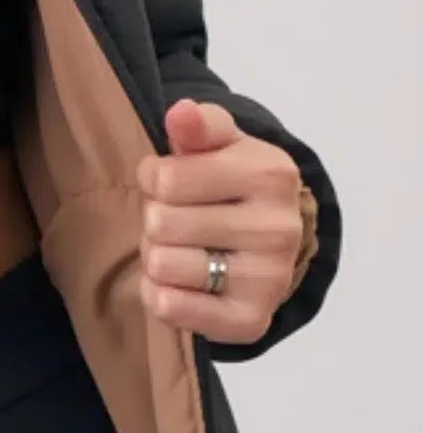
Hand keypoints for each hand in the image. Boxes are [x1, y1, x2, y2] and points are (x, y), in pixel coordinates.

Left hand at [135, 97, 305, 343]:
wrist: (272, 240)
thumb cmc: (231, 182)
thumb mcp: (219, 143)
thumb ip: (199, 125)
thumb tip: (182, 112)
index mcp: (270, 174)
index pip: (165, 178)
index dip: (153, 179)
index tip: (172, 182)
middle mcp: (278, 229)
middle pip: (160, 222)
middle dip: (156, 218)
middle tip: (179, 220)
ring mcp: (269, 278)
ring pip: (161, 265)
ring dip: (157, 256)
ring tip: (183, 248)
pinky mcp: (251, 319)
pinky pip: (170, 308)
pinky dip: (160, 295)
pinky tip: (181, 283)